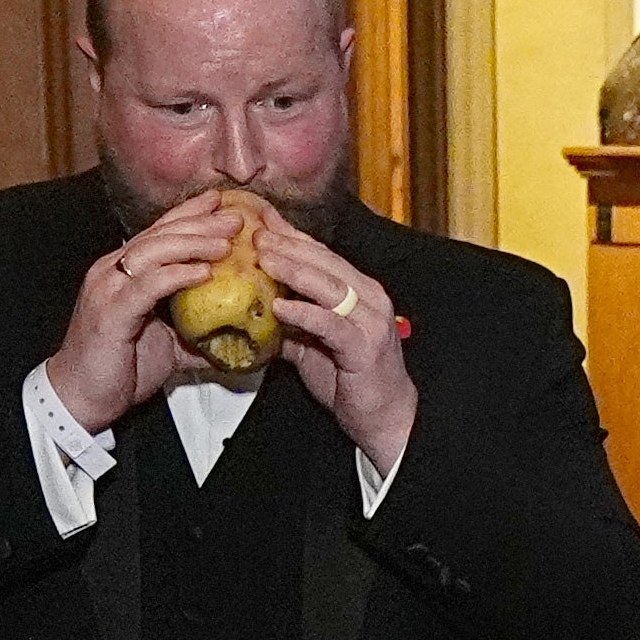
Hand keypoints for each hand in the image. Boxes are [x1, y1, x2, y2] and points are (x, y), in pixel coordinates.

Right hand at [45, 193, 249, 435]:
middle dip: (199, 223)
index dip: (189, 215)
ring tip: (226, 242)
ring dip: (193, 243)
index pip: (158, 233)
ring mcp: (108, 289)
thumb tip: (235, 337)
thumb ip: (196, 334)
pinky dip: (177, 275)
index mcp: (121, 273)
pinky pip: (148, 285)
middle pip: (159, 235)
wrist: (81, 399)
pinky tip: (203, 271)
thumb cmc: (118, 370)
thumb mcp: (166, 346)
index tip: (221, 203)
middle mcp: (111, 272)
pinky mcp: (111, 311)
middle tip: (235, 218)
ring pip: (154, 252)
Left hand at [248, 215, 416, 469]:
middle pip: (325, 261)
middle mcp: (368, 297)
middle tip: (255, 233)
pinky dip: (305, 312)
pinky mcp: (364, 346)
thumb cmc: (351, 381)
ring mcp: (370, 320)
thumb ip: (291, 324)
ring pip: (329, 285)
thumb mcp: (313, 345)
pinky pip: (331, 323)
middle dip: (288, 245)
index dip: (291, 236)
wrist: (384, 417)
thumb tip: (256, 311)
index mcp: (358, 291)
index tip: (261, 222)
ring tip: (263, 258)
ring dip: (294, 269)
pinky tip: (280, 306)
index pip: (322, 255)